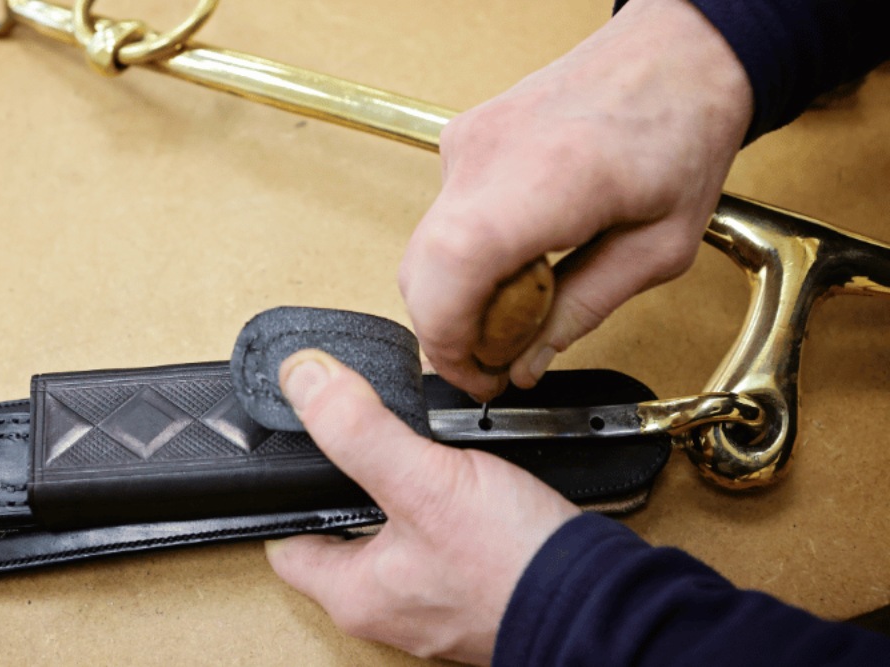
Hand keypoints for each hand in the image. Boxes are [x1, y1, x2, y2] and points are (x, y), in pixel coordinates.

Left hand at [266, 350, 578, 663]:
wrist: (606, 601)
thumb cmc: (515, 563)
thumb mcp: (425, 481)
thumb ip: (358, 430)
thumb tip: (303, 381)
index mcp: (355, 594)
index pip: (287, 543)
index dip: (287, 494)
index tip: (294, 453)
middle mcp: (389, 607)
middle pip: (342, 535)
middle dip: (350, 487)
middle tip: (363, 442)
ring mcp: (434, 603)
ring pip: (395, 537)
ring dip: (405, 495)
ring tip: (420, 456)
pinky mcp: (475, 591)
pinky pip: (443, 544)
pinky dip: (448, 510)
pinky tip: (468, 482)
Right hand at [399, 0, 752, 399]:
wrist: (672, 55)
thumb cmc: (679, 133)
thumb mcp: (658, 248)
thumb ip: (583, 311)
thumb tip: (524, 365)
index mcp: (549, 181)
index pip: (449, 273)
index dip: (448, 341)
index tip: (479, 376)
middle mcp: (487, 157)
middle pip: (420, 273)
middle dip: (450, 333)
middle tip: (499, 357)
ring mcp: (463, 145)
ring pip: (424, 252)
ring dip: (458, 297)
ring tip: (518, 306)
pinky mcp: (458, 142)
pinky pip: (440, 222)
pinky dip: (464, 260)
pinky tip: (515, 261)